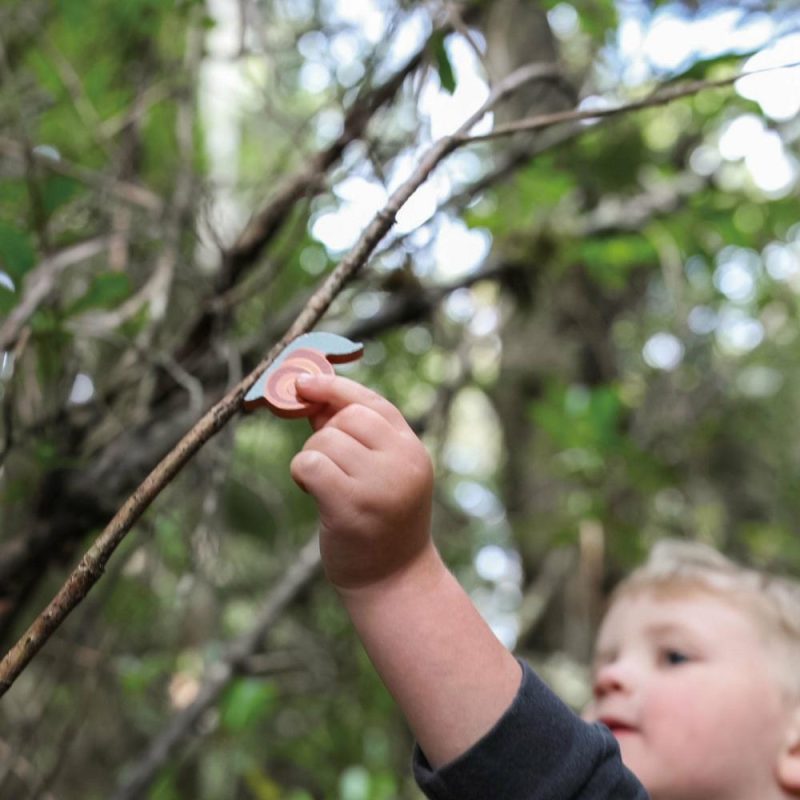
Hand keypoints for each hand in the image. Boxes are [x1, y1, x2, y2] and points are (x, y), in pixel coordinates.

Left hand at [290, 375, 434, 592]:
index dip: (334, 388)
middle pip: (344, 417)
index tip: (305, 382)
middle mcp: (402, 462)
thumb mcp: (381, 472)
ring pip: (323, 440)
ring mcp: (379, 483)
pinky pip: (309, 462)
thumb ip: (354, 435)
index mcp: (412, 450)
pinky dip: (301, 473)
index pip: (372, 402)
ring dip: (312, 459)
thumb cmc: (381, 523)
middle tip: (329, 469)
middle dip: (325, 436)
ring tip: (328, 488)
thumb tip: (312, 394)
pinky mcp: (350, 505)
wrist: (394, 581)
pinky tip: (314, 493)